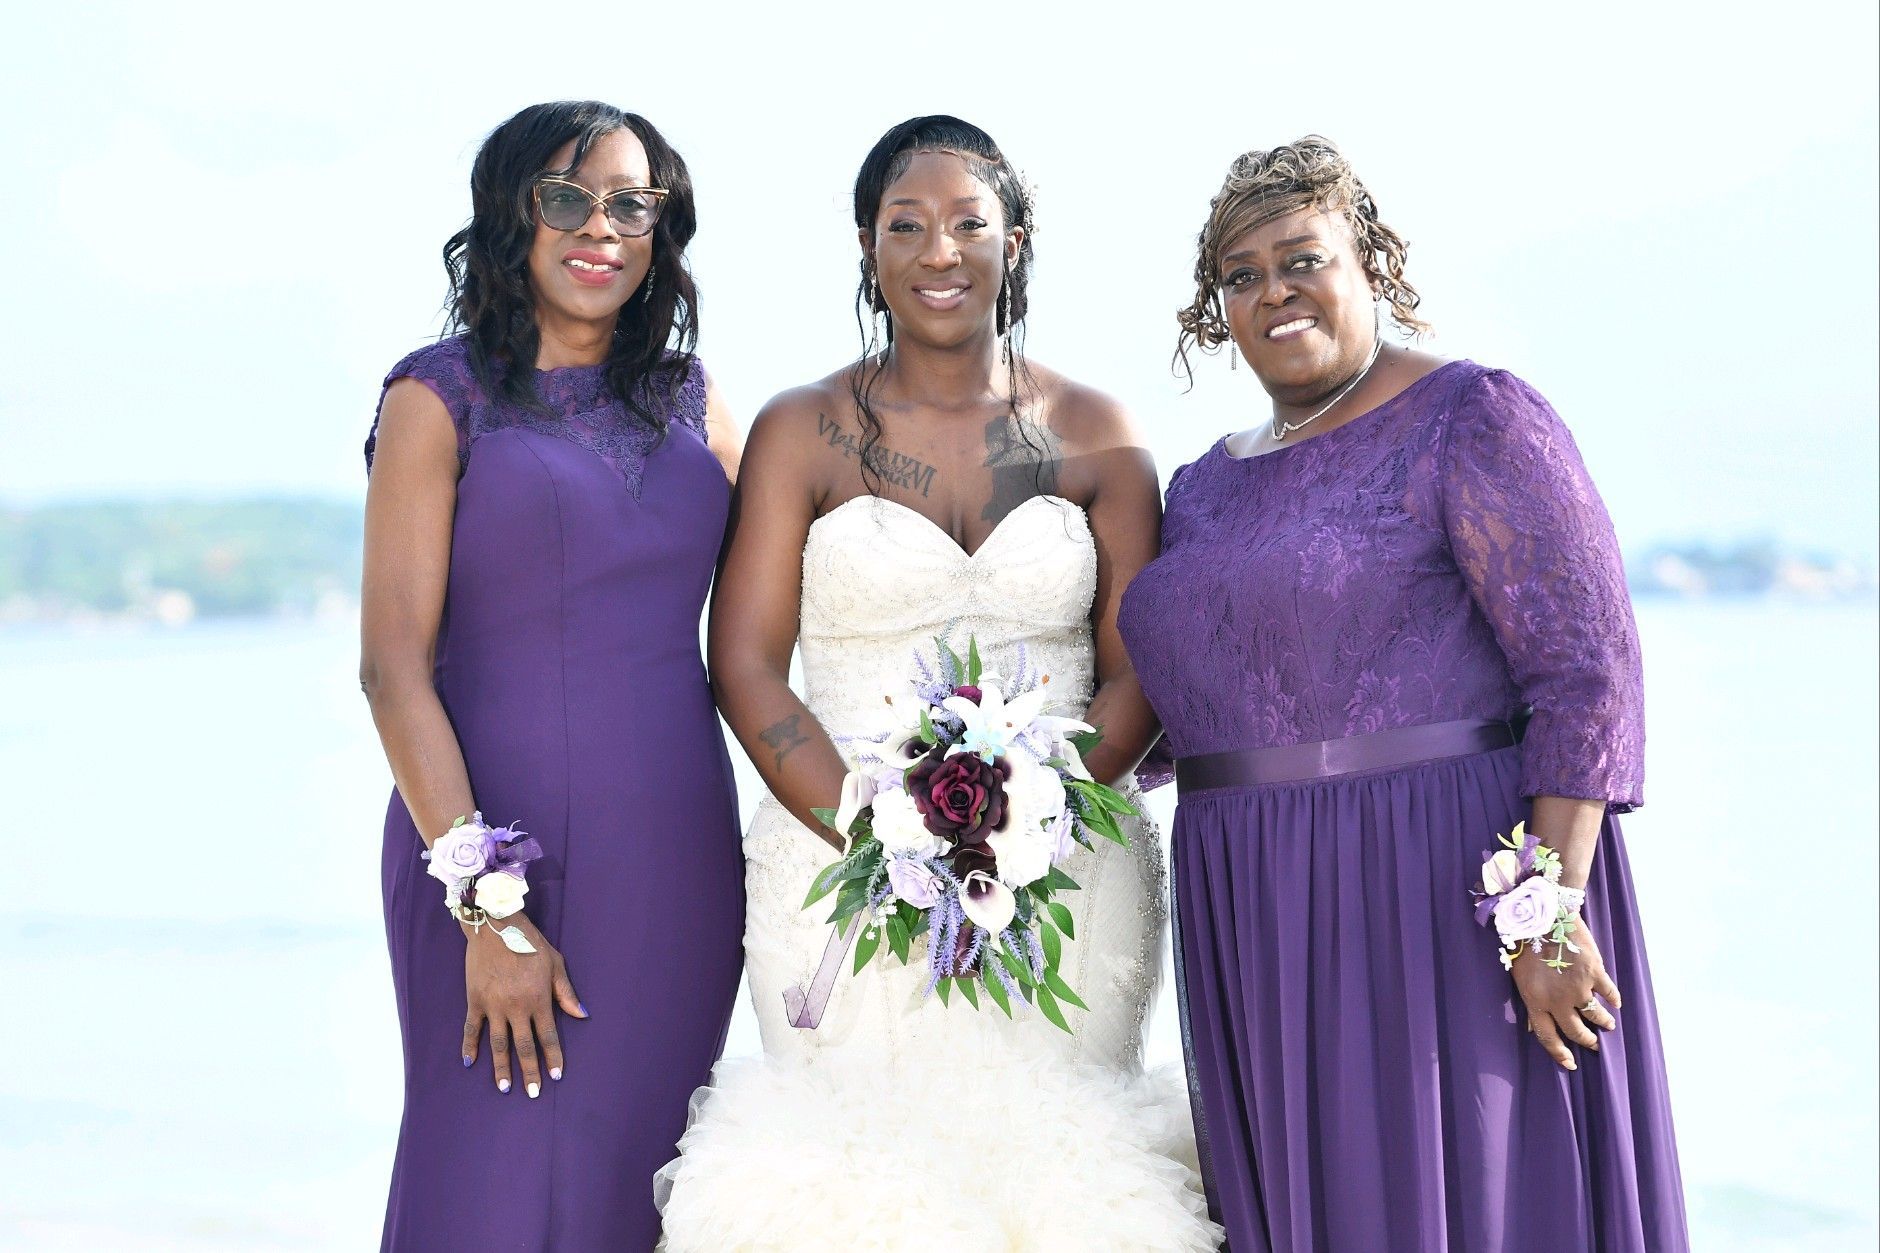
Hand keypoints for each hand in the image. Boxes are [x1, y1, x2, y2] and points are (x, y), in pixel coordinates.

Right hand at [460, 913, 586, 1095]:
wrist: (496, 925)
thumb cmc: (530, 943)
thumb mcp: (555, 963)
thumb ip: (565, 991)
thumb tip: (581, 1014)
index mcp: (538, 999)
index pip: (548, 1036)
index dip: (553, 1057)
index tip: (555, 1076)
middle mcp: (516, 1007)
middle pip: (524, 1047)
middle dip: (529, 1071)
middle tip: (532, 1093)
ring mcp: (493, 1006)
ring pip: (498, 1044)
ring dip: (502, 1068)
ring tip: (505, 1088)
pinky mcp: (475, 1001)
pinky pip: (471, 1029)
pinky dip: (469, 1046)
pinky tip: (469, 1062)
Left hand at [1511, 914, 1620, 1070]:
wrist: (1543, 916)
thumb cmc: (1525, 943)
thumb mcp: (1520, 976)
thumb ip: (1534, 998)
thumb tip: (1538, 1021)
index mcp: (1535, 1001)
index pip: (1547, 1037)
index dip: (1560, 1053)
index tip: (1571, 1064)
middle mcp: (1558, 1000)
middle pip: (1575, 1031)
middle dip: (1586, 1041)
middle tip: (1594, 1044)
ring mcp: (1578, 988)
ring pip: (1596, 1015)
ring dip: (1603, 1022)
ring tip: (1608, 1025)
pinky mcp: (1595, 973)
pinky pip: (1609, 993)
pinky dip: (1614, 999)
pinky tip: (1616, 1003)